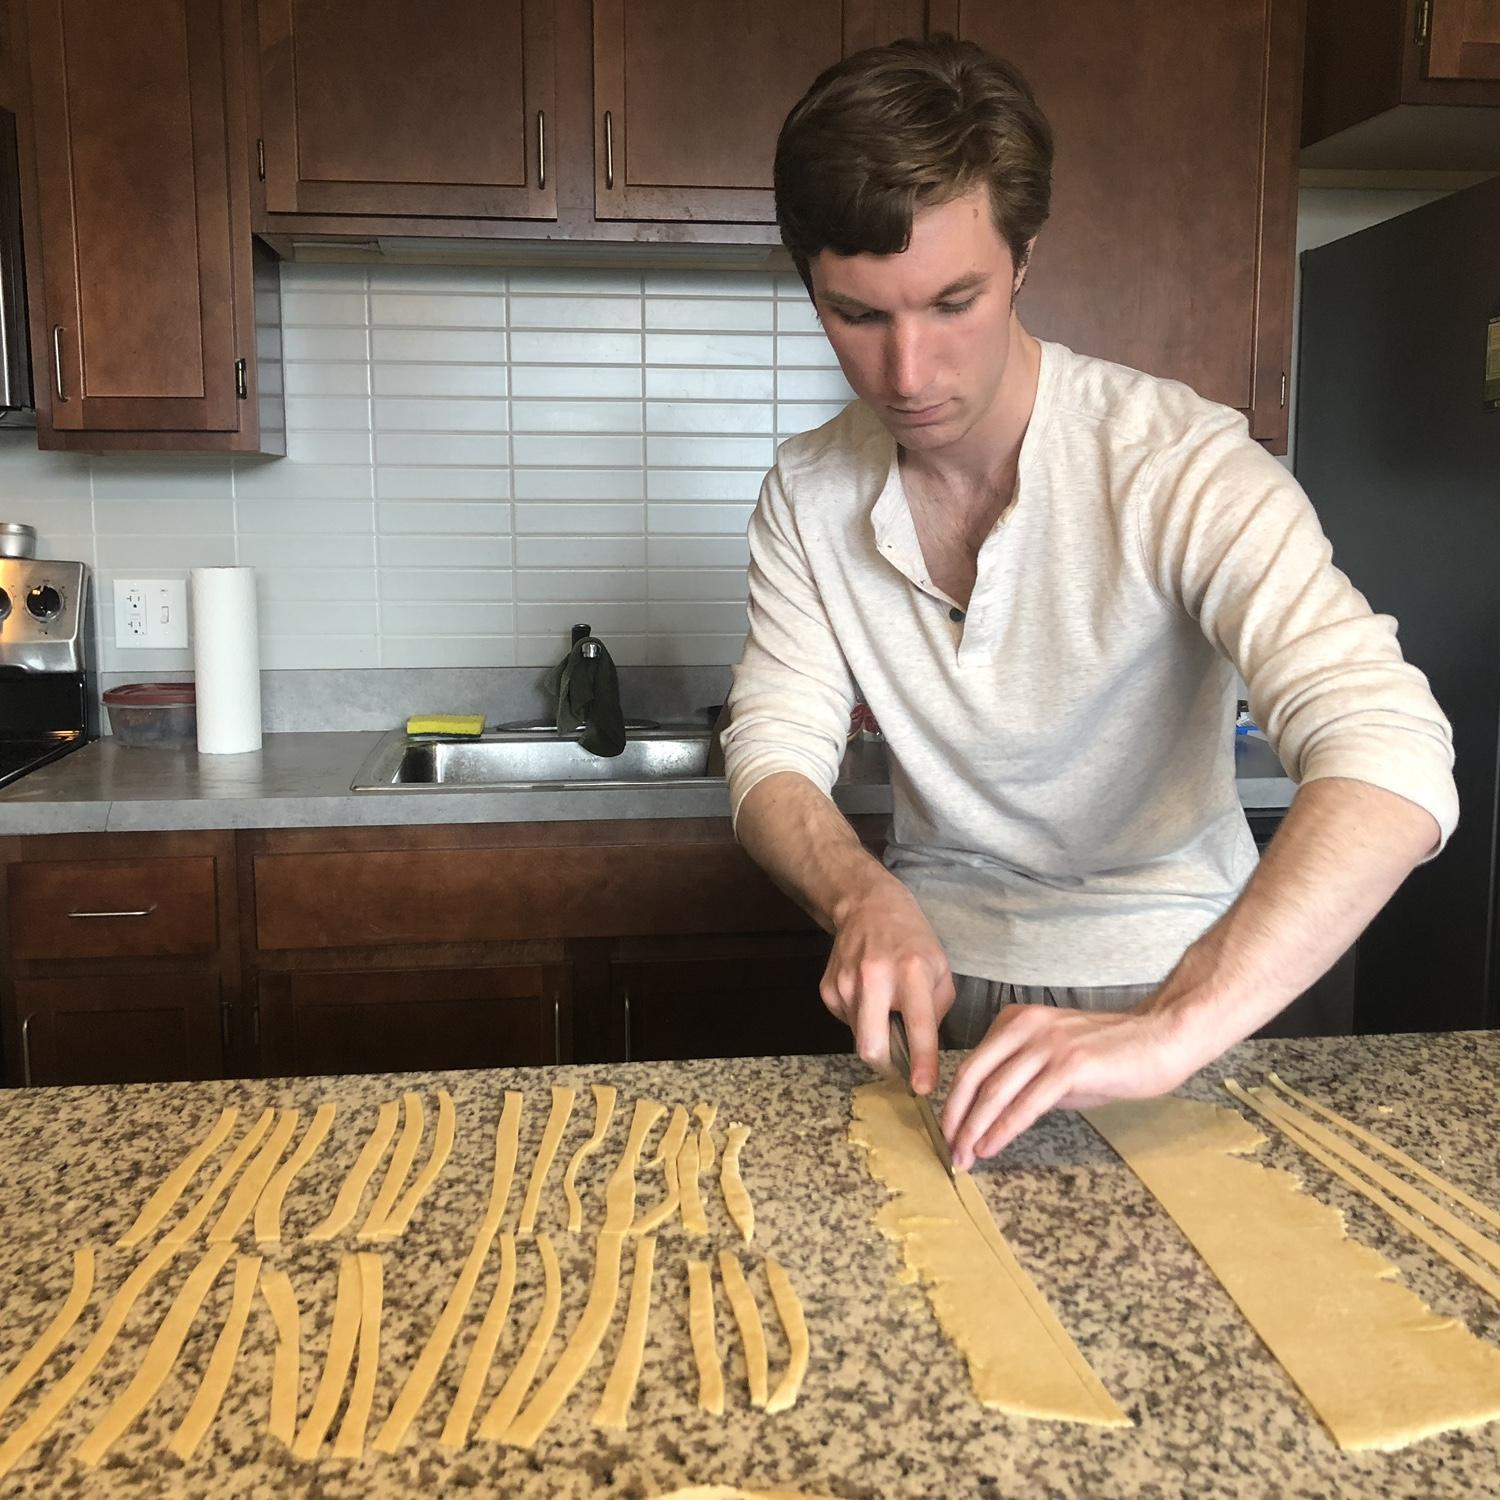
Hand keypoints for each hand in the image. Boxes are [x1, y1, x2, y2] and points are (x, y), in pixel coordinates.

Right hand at [820, 884, 954, 1094]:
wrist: (868, 906)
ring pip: (858, 1038)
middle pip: (870, 1046)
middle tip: (901, 1069)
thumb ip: (935, 1011)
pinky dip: (861, 1020)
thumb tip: (920, 1051)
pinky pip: (847, 1022)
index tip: (923, 1088)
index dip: (922, 1061)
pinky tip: (869, 998)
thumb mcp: (940, 969)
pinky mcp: (828, 988)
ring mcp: (845, 984)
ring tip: (886, 1012)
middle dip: (886, 1069)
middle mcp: (874, 978)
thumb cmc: (913, 940)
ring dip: (876, 1037)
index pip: (918, 1025)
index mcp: (911, 973)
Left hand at [940, 1001, 1195, 1167]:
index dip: (955, 1101)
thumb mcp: (1057, 1060)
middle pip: (974, 1076)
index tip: (947, 1131)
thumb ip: (1024, 1078)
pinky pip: (1027, 1103)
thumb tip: (994, 1114)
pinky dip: (1003, 1128)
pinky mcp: (1071, 1065)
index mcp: (1016, 1021)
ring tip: (964, 1157)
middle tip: (949, 1151)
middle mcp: (1026, 1026)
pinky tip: (991, 1146)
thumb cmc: (1111, 1054)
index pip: (973, 1064)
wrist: (1161, 1038)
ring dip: (974, 1129)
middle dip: (956, 1118)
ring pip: (996, 1091)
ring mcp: (1048, 1044)